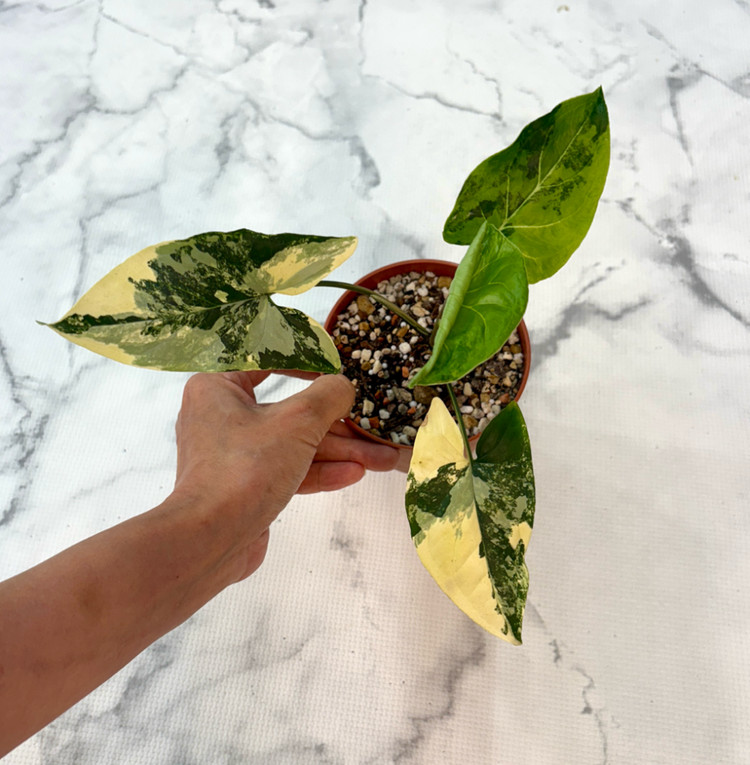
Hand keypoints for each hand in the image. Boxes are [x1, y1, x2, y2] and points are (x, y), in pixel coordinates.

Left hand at [172, 371, 398, 579]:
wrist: (210, 541)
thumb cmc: (245, 469)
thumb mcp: (297, 422)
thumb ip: (328, 396)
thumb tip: (344, 386)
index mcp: (219, 387)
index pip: (268, 361)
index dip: (308, 361)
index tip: (340, 366)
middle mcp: (223, 416)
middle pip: (291, 411)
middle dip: (338, 424)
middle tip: (372, 426)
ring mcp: (236, 454)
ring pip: (295, 444)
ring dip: (339, 451)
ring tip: (381, 458)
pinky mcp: (247, 485)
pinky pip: (288, 469)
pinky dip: (320, 470)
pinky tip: (355, 473)